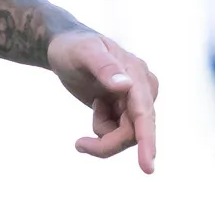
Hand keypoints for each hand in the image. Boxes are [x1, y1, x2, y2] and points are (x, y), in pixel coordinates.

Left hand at [49, 30, 156, 172]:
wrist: (67, 48)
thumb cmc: (74, 47)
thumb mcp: (84, 53)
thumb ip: (104, 67)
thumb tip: (126, 86)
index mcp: (137, 75)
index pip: (144, 113)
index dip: (146, 141)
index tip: (147, 167)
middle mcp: (144, 90)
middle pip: (134, 132)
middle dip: (107, 143)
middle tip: (78, 144)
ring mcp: (137, 100)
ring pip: (128, 135)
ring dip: (103, 133)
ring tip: (92, 106)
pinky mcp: (128, 109)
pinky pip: (120, 132)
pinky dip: (103, 129)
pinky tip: (97, 106)